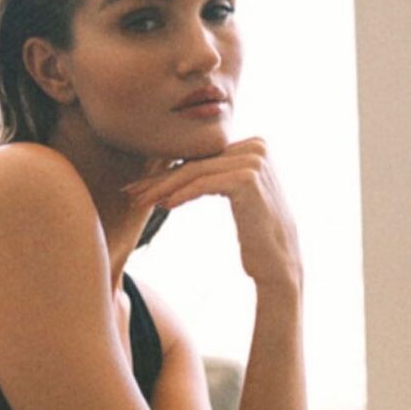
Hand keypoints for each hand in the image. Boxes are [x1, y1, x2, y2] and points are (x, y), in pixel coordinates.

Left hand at [123, 138, 302, 290]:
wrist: (279, 264)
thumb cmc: (255, 234)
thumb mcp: (235, 194)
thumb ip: (217, 173)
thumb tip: (178, 165)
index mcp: (255, 145)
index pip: (202, 158)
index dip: (169, 173)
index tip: (141, 186)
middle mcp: (258, 147)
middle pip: (197, 163)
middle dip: (160, 179)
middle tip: (131, 193)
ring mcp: (255, 160)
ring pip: (196, 172)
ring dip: (163, 187)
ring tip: (140, 202)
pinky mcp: (247, 178)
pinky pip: (204, 183)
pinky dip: (181, 194)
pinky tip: (164, 206)